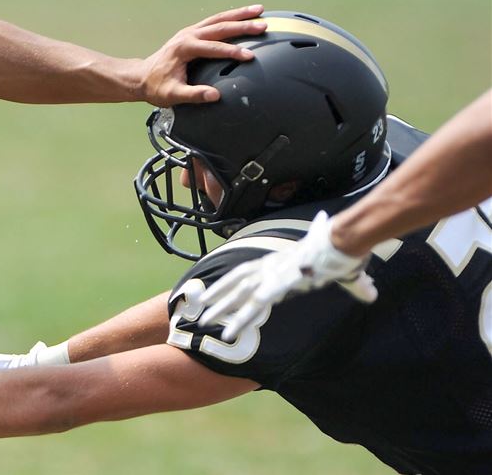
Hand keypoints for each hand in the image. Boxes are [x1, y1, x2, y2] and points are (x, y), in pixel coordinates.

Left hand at [139, 5, 265, 106]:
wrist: (141, 77)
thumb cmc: (156, 87)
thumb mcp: (172, 95)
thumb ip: (193, 95)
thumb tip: (215, 95)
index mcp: (184, 48)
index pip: (213, 48)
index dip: (232, 52)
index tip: (249, 56)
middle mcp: (187, 35)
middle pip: (219, 27)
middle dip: (242, 26)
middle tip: (263, 26)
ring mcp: (190, 32)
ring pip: (218, 19)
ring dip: (239, 14)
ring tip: (260, 9)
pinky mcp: (192, 33)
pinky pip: (214, 21)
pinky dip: (231, 17)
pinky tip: (244, 16)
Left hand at [198, 211, 375, 341]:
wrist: (345, 238)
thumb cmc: (344, 251)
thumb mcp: (347, 273)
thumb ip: (355, 286)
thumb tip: (372, 293)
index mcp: (278, 263)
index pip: (246, 274)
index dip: (228, 284)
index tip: (211, 294)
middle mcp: (270, 267)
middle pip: (237, 284)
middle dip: (217, 298)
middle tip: (196, 311)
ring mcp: (274, 274)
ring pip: (241, 296)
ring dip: (222, 310)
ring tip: (204, 323)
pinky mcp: (282, 282)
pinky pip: (258, 303)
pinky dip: (242, 317)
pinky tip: (231, 329)